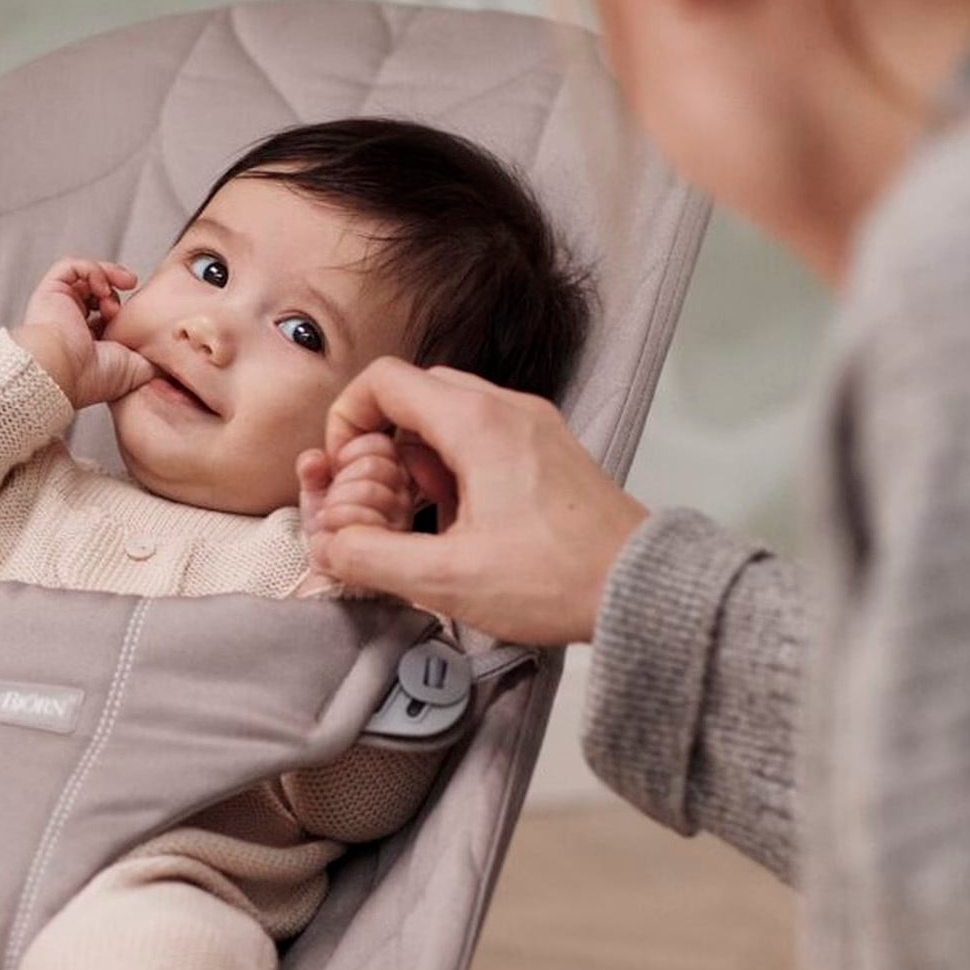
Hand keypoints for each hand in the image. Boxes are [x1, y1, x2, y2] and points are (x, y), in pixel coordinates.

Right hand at [15, 257, 152, 409]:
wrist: (65, 372)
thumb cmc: (93, 378)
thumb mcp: (139, 369)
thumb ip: (155, 359)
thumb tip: (172, 359)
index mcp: (89, 343)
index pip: (108, 315)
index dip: (125, 311)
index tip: (137, 318)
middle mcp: (72, 324)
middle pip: (98, 293)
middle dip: (116, 295)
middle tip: (119, 310)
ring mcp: (60, 306)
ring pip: (86, 277)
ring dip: (108, 278)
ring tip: (115, 291)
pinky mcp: (51, 291)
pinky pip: (71, 266)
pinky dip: (92, 270)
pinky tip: (102, 286)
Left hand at [296, 433, 414, 593]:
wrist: (329, 590)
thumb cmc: (330, 543)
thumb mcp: (318, 499)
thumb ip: (315, 471)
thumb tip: (313, 459)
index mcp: (395, 480)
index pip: (379, 444)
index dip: (348, 456)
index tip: (337, 479)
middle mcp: (407, 502)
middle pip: (375, 465)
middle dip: (340, 486)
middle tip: (334, 511)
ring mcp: (405, 530)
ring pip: (369, 491)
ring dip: (336, 512)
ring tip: (333, 530)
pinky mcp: (396, 558)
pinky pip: (359, 526)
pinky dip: (332, 536)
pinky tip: (333, 549)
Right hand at [303, 357, 648, 644]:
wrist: (641, 588)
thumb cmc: (554, 579)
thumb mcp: (447, 580)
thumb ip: (372, 559)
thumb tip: (328, 546)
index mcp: (476, 423)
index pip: (385, 381)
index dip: (347, 418)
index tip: (345, 468)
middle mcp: (507, 407)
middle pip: (418, 391)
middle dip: (383, 439)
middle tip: (380, 495)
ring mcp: (535, 425)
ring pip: (452, 412)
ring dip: (420, 454)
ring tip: (422, 515)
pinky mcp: (551, 450)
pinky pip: (486, 434)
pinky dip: (457, 463)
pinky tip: (464, 521)